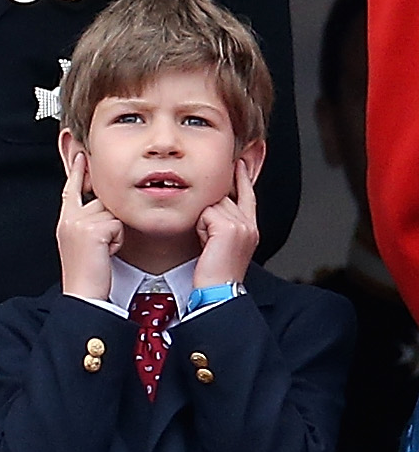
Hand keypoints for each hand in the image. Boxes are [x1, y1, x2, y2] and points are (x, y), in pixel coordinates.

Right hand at [56, 144, 122, 298]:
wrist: (82, 293)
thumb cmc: (87, 273)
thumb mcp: (83, 242)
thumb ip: (89, 222)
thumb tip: (104, 208)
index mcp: (65, 220)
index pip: (71, 189)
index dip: (76, 171)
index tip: (81, 156)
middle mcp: (69, 218)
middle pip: (101, 201)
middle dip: (108, 220)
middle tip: (100, 247)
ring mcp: (79, 222)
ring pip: (112, 212)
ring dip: (115, 232)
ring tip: (104, 251)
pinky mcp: (92, 229)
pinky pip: (118, 225)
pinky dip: (118, 240)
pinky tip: (106, 253)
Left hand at [194, 158, 259, 290]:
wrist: (219, 289)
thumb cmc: (215, 271)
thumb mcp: (222, 242)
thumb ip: (222, 221)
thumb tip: (212, 204)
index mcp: (251, 227)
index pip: (248, 195)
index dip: (243, 178)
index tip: (240, 162)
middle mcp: (249, 224)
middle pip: (223, 197)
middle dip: (209, 213)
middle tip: (211, 240)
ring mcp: (241, 224)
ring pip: (212, 204)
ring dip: (203, 223)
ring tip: (208, 245)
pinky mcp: (229, 227)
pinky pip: (205, 213)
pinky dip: (200, 227)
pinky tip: (206, 244)